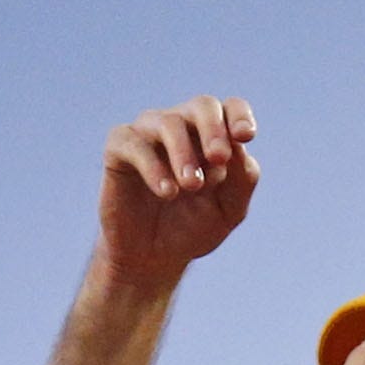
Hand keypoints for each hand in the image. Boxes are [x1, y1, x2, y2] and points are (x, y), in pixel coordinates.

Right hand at [99, 96, 258, 289]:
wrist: (150, 258)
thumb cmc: (191, 228)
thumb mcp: (228, 211)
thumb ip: (243, 181)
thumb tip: (240, 149)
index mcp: (212, 136)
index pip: (230, 108)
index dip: (239, 115)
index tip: (245, 137)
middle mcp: (182, 127)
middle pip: (202, 106)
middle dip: (213, 129)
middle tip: (219, 157)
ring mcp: (148, 134)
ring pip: (168, 123)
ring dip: (184, 153)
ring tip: (191, 186)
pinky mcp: (119, 149)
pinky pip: (133, 143)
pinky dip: (152, 166)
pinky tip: (167, 192)